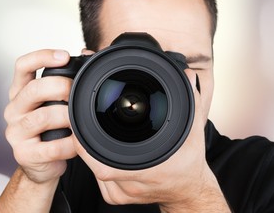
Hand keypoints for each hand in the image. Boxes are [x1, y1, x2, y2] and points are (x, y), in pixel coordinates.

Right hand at [4, 49, 76, 183]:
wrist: (42, 165)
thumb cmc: (50, 129)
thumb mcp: (54, 102)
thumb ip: (66, 80)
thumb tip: (88, 54)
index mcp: (20, 92)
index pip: (22, 66)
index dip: (42, 56)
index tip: (64, 56)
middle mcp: (13, 109)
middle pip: (33, 90)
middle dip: (59, 87)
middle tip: (77, 92)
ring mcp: (16, 132)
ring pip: (41, 118)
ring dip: (66, 117)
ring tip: (79, 120)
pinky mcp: (24, 154)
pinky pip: (50, 147)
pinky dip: (69, 144)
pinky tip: (77, 143)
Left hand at [73, 69, 229, 210]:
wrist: (188, 191)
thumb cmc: (189, 163)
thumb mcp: (193, 130)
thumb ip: (190, 101)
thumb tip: (185, 75)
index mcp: (147, 171)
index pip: (104, 166)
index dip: (86, 148)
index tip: (80, 129)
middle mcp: (131, 186)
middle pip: (95, 164)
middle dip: (88, 141)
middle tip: (87, 123)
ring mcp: (121, 194)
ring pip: (94, 170)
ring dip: (92, 150)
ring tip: (101, 134)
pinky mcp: (115, 197)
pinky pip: (96, 178)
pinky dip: (97, 160)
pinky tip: (106, 149)